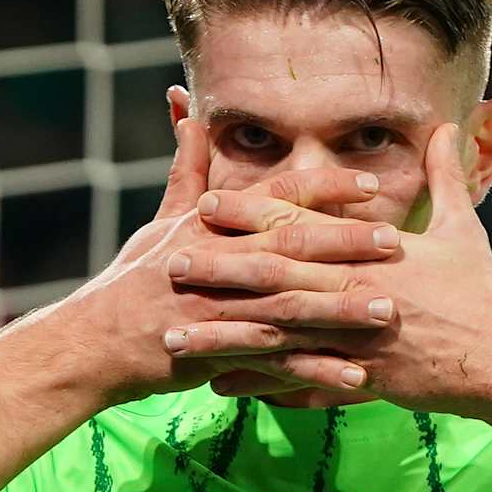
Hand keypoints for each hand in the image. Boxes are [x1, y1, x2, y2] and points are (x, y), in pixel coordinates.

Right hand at [58, 118, 403, 403]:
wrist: (95, 342)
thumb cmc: (132, 280)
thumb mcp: (162, 222)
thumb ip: (188, 172)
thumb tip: (188, 114)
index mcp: (213, 226)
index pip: (276, 197)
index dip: (324, 187)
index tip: (370, 181)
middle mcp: (220, 261)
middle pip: (291, 246)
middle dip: (346, 243)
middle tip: (396, 242)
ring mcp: (220, 308)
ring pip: (290, 306)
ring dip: (341, 311)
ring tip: (388, 312)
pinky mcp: (219, 352)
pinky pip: (276, 364)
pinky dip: (316, 371)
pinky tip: (358, 377)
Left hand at [163, 122, 491, 417]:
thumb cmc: (484, 295)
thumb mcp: (466, 229)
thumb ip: (446, 178)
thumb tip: (445, 127)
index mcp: (373, 252)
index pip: (299, 225)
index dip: (249, 213)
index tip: (204, 203)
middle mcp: (356, 292)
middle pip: (274, 277)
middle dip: (218, 270)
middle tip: (167, 263)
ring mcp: (356, 339)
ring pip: (276, 336)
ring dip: (222, 337)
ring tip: (176, 340)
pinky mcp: (362, 380)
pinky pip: (299, 384)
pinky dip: (259, 387)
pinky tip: (220, 388)